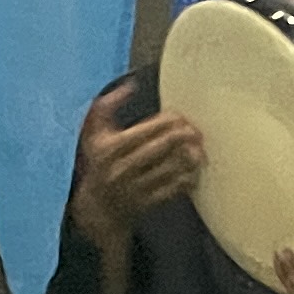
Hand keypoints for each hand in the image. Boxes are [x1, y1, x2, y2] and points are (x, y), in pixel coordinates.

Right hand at [68, 83, 201, 251]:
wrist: (97, 208)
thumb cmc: (99, 163)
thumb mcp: (92, 134)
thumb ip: (105, 106)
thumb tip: (130, 86)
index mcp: (109, 148)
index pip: (145, 130)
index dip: (168, 121)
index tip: (180, 116)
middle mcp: (121, 169)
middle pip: (161, 147)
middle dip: (183, 136)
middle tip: (196, 131)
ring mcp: (135, 188)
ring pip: (170, 168)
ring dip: (190, 157)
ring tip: (200, 148)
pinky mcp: (147, 204)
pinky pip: (173, 189)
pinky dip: (188, 178)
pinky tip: (195, 170)